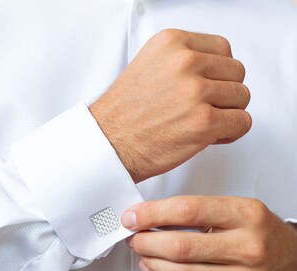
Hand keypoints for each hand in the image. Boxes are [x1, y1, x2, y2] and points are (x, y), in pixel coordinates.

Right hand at [89, 29, 251, 182]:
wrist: (109, 144)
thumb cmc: (126, 115)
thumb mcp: (150, 66)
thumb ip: (183, 61)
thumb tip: (215, 69)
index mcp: (172, 43)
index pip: (223, 48)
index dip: (218, 73)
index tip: (206, 89)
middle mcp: (185, 62)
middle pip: (236, 72)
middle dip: (224, 94)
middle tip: (205, 109)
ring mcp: (196, 91)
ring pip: (242, 97)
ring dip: (228, 114)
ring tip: (204, 124)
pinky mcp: (204, 121)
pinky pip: (243, 122)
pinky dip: (231, 133)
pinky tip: (211, 137)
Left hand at [121, 196, 296, 270]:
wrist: (294, 264)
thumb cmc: (260, 233)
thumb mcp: (238, 210)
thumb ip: (199, 211)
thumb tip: (150, 217)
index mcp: (247, 215)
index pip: (189, 211)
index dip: (153, 214)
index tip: (132, 216)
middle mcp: (248, 248)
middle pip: (181, 247)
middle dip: (146, 241)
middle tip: (133, 236)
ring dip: (151, 262)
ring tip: (141, 252)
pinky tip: (153, 269)